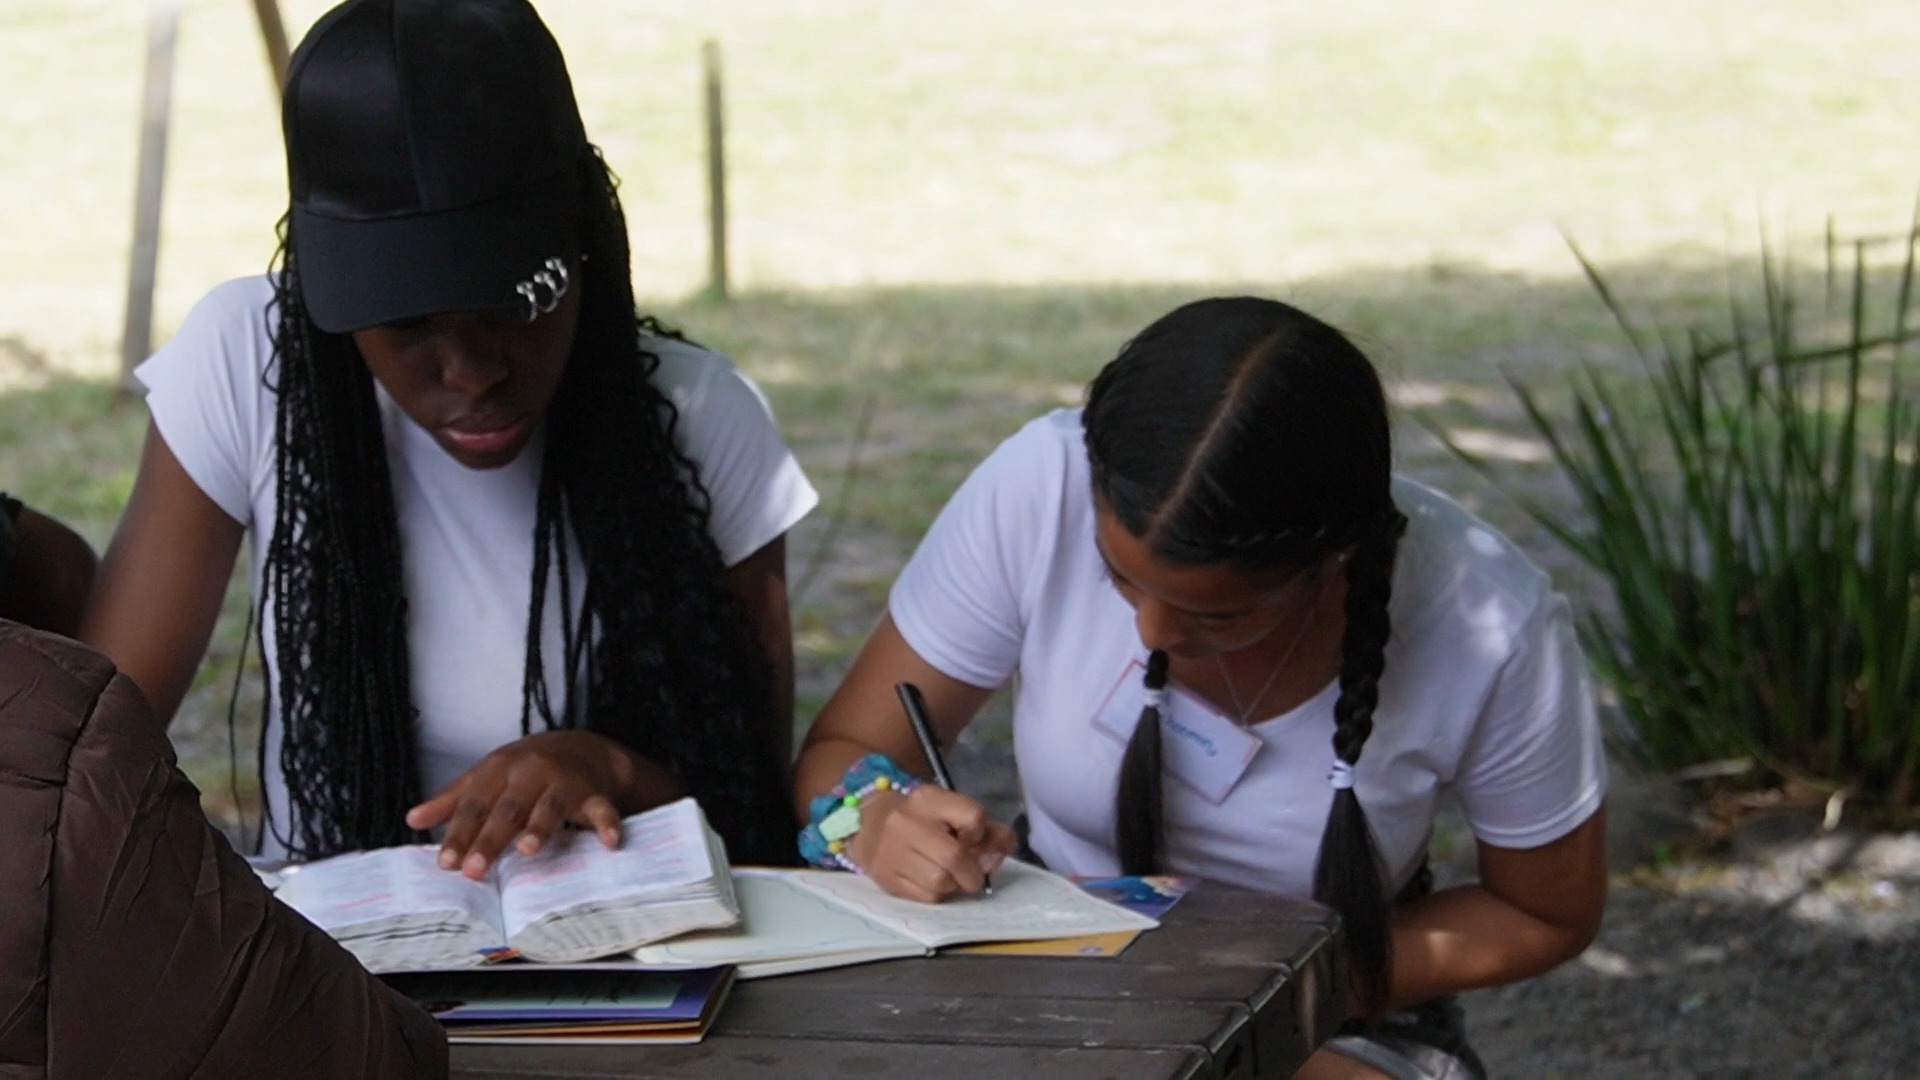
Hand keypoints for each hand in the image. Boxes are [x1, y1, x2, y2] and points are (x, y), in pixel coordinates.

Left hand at [405, 730, 654, 879]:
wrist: (582, 747)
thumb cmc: (525, 770)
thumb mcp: (487, 778)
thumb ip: (453, 801)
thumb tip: (413, 820)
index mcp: (499, 770)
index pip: (474, 804)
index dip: (459, 833)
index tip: (446, 864)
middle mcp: (530, 773)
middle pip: (507, 809)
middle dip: (491, 839)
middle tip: (475, 870)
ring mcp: (564, 782)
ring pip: (550, 806)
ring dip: (540, 826)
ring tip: (528, 849)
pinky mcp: (595, 793)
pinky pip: (602, 809)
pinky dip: (607, 823)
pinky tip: (609, 842)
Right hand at [850, 786, 1017, 902]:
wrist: (868, 826)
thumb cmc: (920, 819)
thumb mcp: (950, 811)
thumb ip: (986, 829)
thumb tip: (1004, 849)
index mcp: (928, 799)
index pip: (973, 817)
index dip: (981, 835)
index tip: (974, 841)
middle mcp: (907, 822)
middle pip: (955, 856)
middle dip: (972, 872)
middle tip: (972, 875)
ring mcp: (892, 851)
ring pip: (940, 881)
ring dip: (954, 885)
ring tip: (949, 877)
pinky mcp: (886, 877)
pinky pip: (926, 897)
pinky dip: (938, 894)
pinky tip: (932, 883)